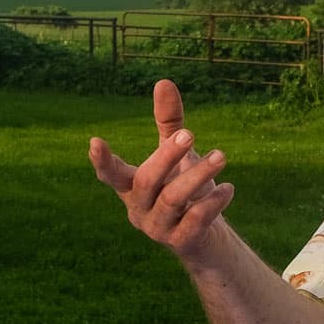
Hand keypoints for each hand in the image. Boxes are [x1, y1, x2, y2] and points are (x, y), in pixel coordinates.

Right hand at [87, 79, 236, 264]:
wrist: (206, 239)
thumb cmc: (185, 189)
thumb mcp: (177, 155)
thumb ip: (169, 123)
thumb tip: (163, 81)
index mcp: (131, 188)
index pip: (111, 175)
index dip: (102, 160)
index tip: (95, 141)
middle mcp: (139, 209)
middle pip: (145, 180)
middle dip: (167, 155)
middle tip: (191, 134)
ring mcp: (158, 228)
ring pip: (173, 199)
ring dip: (198, 174)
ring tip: (222, 155)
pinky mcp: (181, 243)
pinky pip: (196, 220)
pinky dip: (213, 201)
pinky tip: (229, 188)